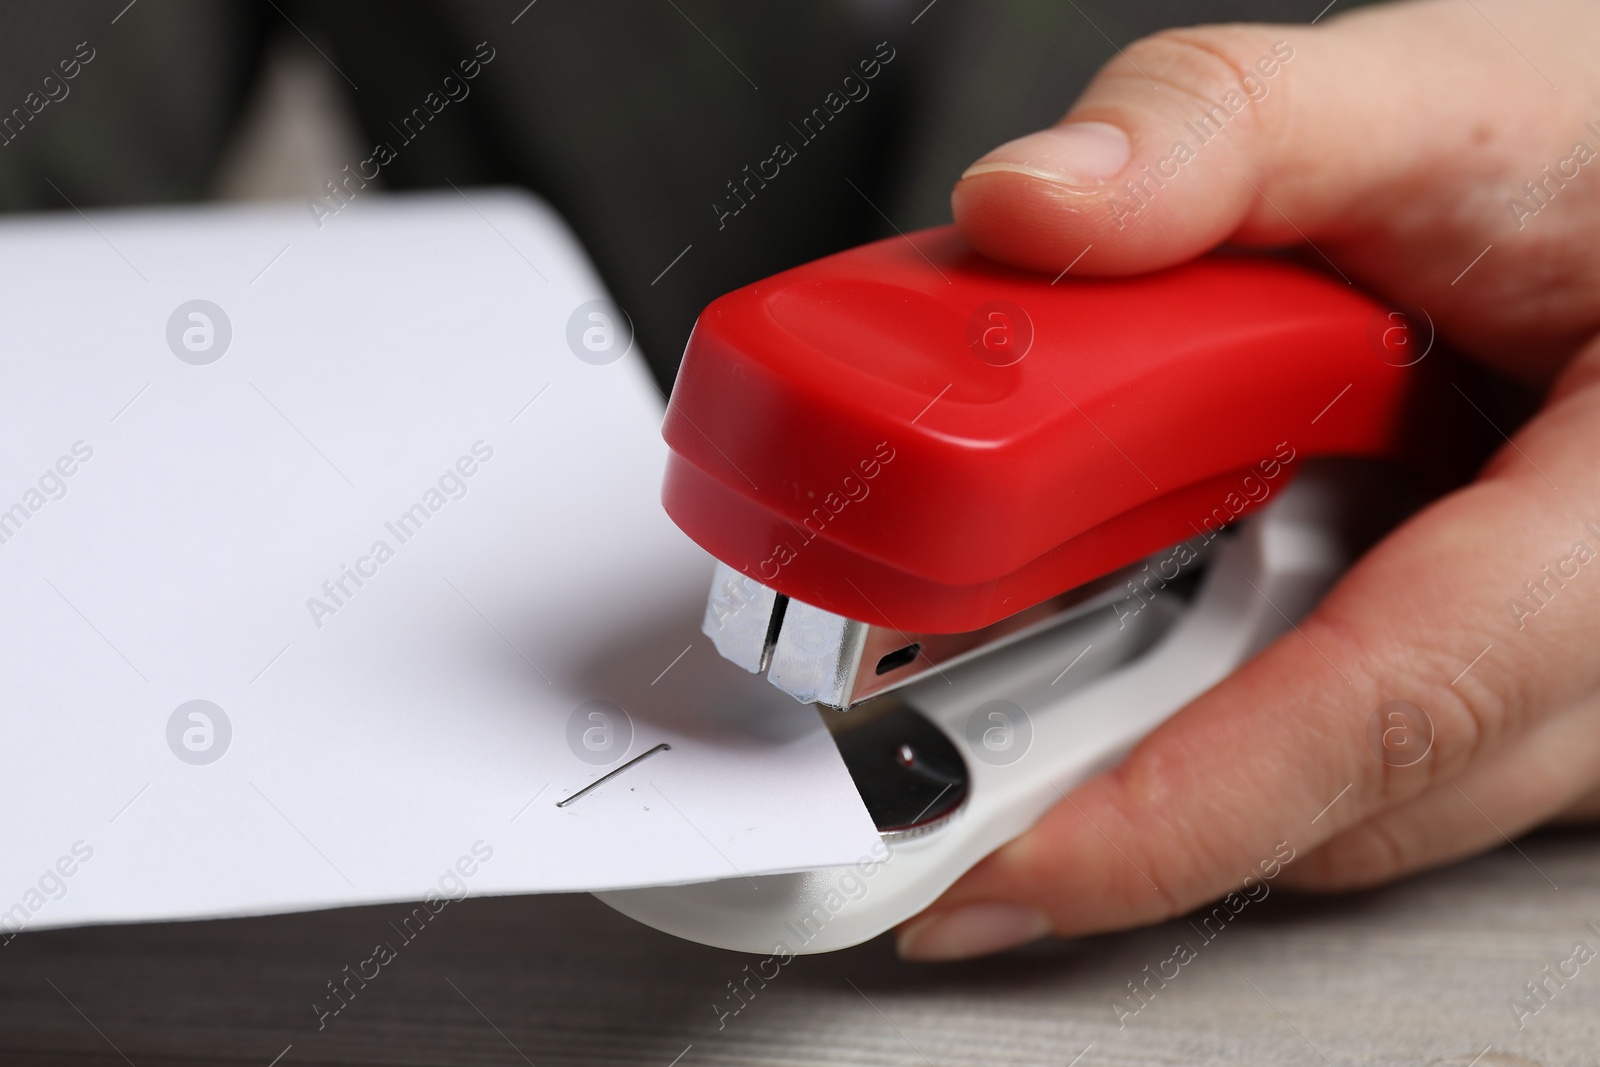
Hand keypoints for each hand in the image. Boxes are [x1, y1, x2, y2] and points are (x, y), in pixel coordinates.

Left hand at [897, 0, 1599, 961]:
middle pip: (1324, 793)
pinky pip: (1354, 756)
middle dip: (1112, 780)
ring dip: (1170, 734)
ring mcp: (1572, 691)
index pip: (1385, 712)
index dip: (1167, 811)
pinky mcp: (1516, 690)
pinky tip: (1161, 616)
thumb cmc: (1596, 171)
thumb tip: (1033, 208)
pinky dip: (1233, 705)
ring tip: (1033, 653)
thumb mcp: (1438, 108)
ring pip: (1334, 795)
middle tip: (935, 739)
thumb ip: (1231, 138)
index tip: (985, 852)